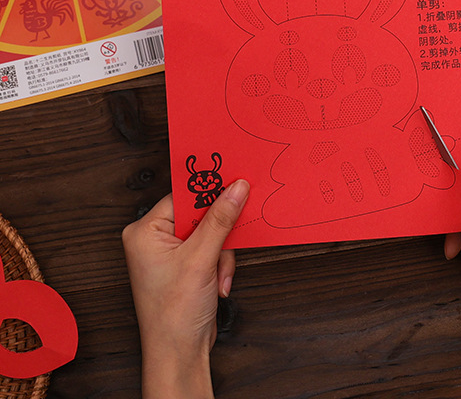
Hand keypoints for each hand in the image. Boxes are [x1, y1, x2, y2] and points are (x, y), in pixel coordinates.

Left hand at [122, 180, 249, 398]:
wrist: (179, 353)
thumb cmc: (174, 313)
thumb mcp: (201, 259)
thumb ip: (221, 219)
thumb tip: (237, 187)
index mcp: (145, 231)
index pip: (183, 196)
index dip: (210, 194)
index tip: (235, 187)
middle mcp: (154, 238)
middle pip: (200, 213)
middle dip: (218, 233)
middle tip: (227, 241)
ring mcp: (171, 252)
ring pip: (212, 231)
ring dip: (222, 253)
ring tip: (217, 276)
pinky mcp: (186, 264)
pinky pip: (213, 247)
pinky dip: (221, 263)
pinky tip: (218, 283)